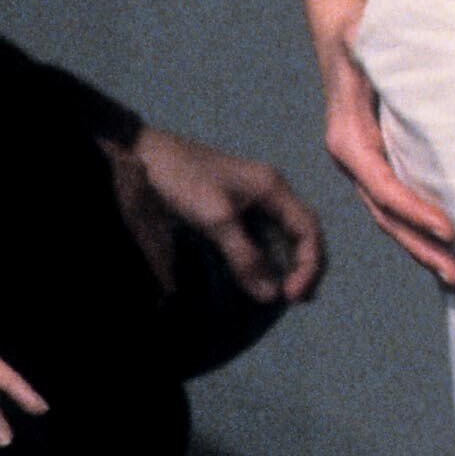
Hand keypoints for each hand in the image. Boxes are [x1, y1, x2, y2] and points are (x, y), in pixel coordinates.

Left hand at [123, 125, 323, 303]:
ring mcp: (252, 202)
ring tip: (280, 295)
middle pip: (301, 234)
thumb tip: (271, 296)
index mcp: (274, 188)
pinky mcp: (234, 211)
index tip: (291, 295)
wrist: (145, 156)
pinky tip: (258, 279)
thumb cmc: (184, 181)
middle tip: (291, 300)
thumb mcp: (217, 219)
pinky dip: (264, 261)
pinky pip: (260, 239)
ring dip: (285, 267)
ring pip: (282, 239)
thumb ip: (246, 257)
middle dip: (303, 267)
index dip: (309, 264)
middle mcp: (270, 194)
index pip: (309, 229)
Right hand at [299, 0, 454, 289]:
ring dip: (421, 244)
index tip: (450, 230)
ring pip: (391, 214)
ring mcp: (363, 162)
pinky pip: (396, 200)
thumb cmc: (359, 31)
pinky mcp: (376, 159)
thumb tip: (392, 60)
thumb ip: (374, 53)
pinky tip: (443, 241)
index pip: (386, 187)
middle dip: (422, 245)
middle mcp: (352, 157)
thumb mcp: (365, 39)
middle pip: (388, 214)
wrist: (342, 25)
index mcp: (348, 139)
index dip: (417, 212)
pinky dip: (418, 223)